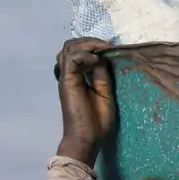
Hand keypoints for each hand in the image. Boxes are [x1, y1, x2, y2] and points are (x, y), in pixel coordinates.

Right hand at [55, 38, 116, 165]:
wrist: (88, 138)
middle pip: (71, 45)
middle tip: (107, 46)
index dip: (94, 46)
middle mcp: (70, 74)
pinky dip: (85, 55)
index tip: (111, 48)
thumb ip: (102, 75)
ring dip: (86, 44)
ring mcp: (67, 77)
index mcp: (78, 77)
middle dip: (89, 41)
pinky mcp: (67, 81)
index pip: (79, 52)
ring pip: (68, 48)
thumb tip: (104, 58)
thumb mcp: (105, 93)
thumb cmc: (97, 122)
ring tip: (102, 50)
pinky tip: (97, 61)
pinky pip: (71, 59)